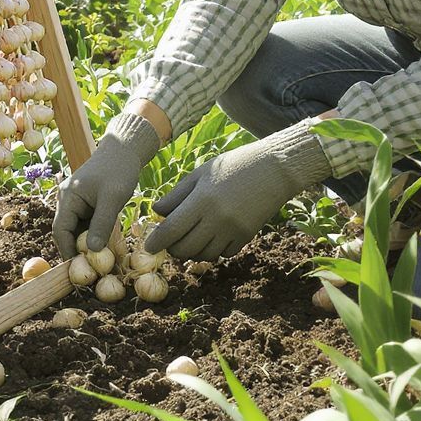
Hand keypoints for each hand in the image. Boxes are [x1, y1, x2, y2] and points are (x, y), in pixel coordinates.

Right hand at [52, 112, 160, 258]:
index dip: (67, 250)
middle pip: (66, 231)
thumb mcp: (112, 198)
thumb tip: (93, 251)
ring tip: (99, 263)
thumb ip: (102, 223)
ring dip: (86, 244)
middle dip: (76, 250)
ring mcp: (77, 201)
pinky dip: (93, 236)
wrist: (125, 149)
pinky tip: (104, 247)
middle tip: (90, 270)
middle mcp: (68, 200)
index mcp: (68, 196)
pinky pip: (85, 224)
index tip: (79, 269)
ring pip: (76, 230)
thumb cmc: (119, 170)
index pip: (60, 229)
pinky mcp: (87, 203)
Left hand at [144, 117, 330, 261]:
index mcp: (202, 200)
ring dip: (192, 251)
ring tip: (188, 238)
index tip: (148, 246)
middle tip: (169, 242)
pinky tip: (210, 237)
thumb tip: (157, 212)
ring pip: (204, 255)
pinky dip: (213, 250)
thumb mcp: (200, 174)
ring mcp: (233, 230)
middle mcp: (217, 219)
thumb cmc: (232, 166)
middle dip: (173, 249)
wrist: (272, 170)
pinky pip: (223, 254)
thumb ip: (177, 194)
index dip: (157, 241)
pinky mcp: (246, 237)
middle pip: (186, 248)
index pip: (172, 229)